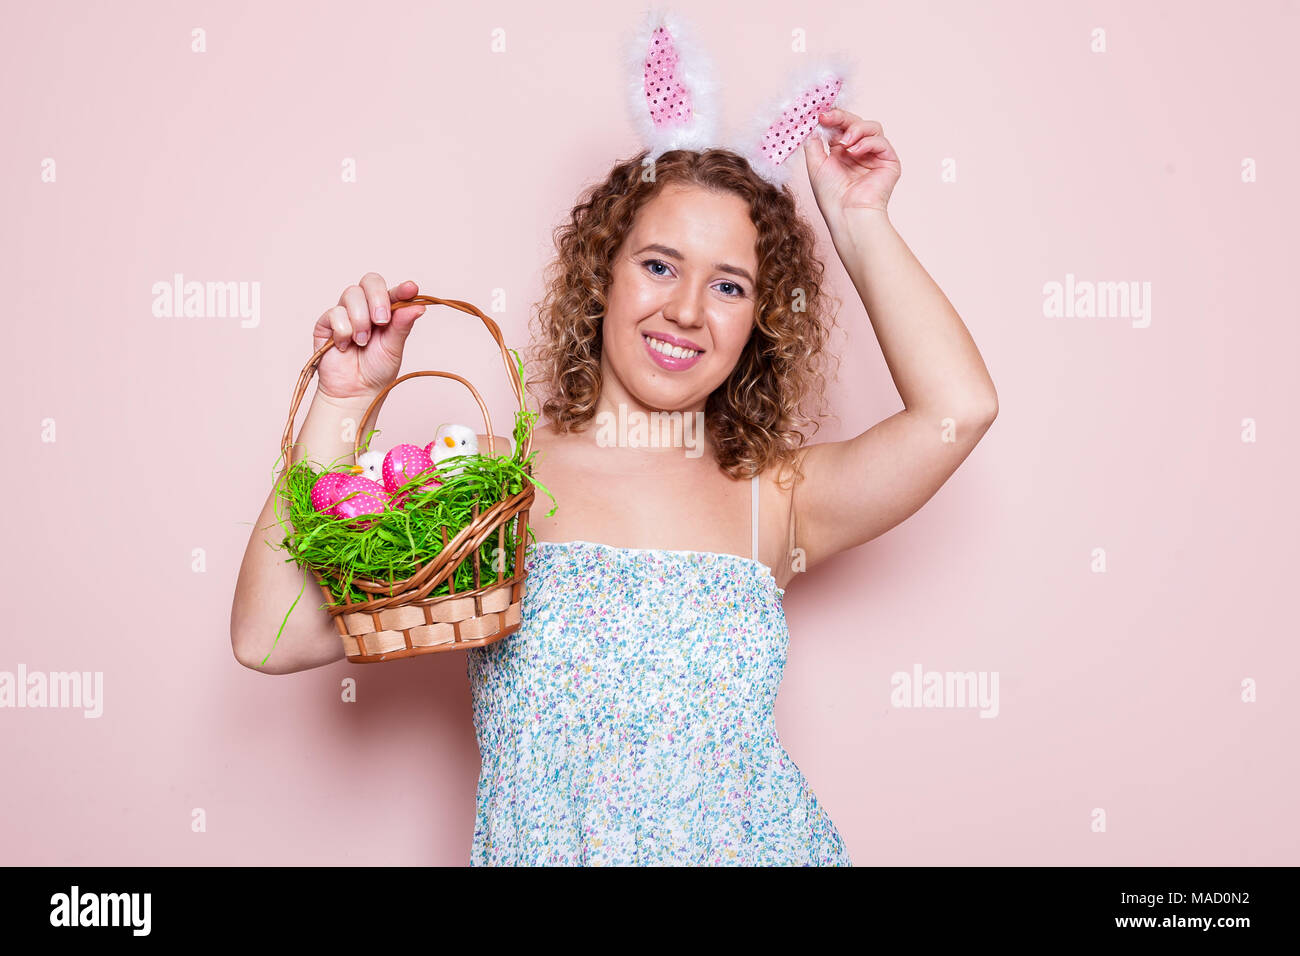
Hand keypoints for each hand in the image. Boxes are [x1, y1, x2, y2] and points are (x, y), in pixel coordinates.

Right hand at [312, 274, 427, 401]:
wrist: (354, 391)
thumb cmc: (376, 370)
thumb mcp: (394, 348)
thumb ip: (402, 325)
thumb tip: (419, 306)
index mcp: (386, 311)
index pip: (393, 291)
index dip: (402, 289)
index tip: (411, 289)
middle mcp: (366, 307)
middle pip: (370, 281)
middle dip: (377, 299)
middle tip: (381, 322)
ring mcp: (345, 312)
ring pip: (352, 294)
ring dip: (360, 321)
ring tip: (362, 342)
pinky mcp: (327, 322)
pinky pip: (335, 313)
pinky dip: (343, 332)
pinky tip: (345, 346)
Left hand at [803, 109, 900, 219]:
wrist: (847, 213)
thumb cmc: (831, 196)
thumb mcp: (816, 165)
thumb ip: (814, 144)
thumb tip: (814, 126)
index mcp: (842, 153)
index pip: (841, 127)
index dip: (833, 118)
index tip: (821, 115)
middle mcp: (860, 152)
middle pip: (857, 123)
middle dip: (842, 118)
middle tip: (829, 118)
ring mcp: (875, 156)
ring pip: (872, 127)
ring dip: (856, 130)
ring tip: (844, 143)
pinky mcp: (889, 162)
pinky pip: (881, 142)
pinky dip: (867, 142)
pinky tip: (855, 152)